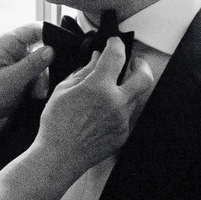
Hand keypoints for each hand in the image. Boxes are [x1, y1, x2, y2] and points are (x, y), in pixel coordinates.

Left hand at [0, 24, 49, 128]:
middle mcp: (15, 47)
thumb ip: (33, 64)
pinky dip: (40, 84)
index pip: (36, 29)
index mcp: (8, 41)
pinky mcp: (23, 72)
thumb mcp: (12, 79)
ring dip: (43, 78)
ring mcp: (20, 60)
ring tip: (36, 92)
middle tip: (43, 81)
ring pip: (44, 63)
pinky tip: (34, 94)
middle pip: (43, 46)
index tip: (63, 50)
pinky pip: (40, 74)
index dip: (52, 36)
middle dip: (47, 65)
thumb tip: (51, 50)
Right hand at [34, 39, 155, 179]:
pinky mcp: (123, 135)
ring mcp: (122, 121)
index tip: (113, 43)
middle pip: (144, 77)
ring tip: (110, 90)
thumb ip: (84, 71)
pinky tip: (102, 113)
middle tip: (133, 62)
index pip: (116, 55)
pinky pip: (127, 115)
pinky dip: (118, 109)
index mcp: (99, 87)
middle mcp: (116, 103)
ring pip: (135, 97)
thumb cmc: (56, 123)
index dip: (116, 44)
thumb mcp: (63, 89)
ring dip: (127, 89)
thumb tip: (97, 58)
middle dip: (141, 65)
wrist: (59, 157)